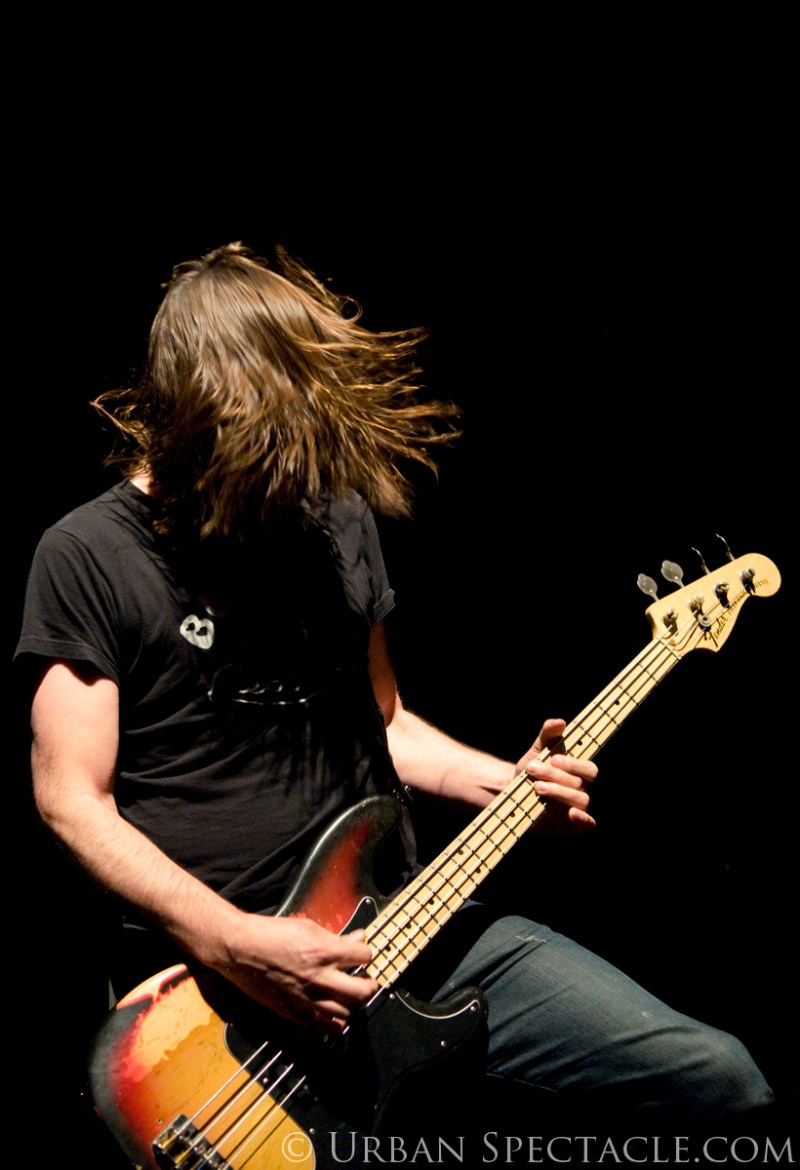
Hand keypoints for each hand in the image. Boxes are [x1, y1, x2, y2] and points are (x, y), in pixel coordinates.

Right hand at [214, 914, 378, 1033]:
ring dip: (353, 1004)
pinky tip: (335, 1016)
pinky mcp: (293, 1012)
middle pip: (363, 992)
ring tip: (350, 997)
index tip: (362, 955)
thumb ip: (336, 936)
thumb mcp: (308, 927)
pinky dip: (334, 1023)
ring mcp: (307, 998)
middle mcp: (320, 977)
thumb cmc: (271, 933)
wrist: (240, 949)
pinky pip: (323, 1027)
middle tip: (366, 981)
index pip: (364, 956)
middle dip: (370, 985)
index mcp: (324, 951)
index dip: (366, 954)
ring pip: (347, 1013)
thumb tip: (358, 937)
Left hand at [516, 718, 596, 832]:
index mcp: (579, 772)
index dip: (573, 764)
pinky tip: (571, 813)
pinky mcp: (571, 825)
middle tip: (533, 770)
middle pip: (581, 783)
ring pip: (580, 800)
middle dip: (557, 776)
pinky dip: (583, 819)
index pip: (589, 768)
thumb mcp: (536, 750)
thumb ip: (548, 734)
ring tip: (536, 787)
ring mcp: (578, 808)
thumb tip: (560, 722)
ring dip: (558, 792)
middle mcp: (582, 789)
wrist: (512, 793)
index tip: (553, 759)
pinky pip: (587, 824)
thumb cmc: (530, 770)